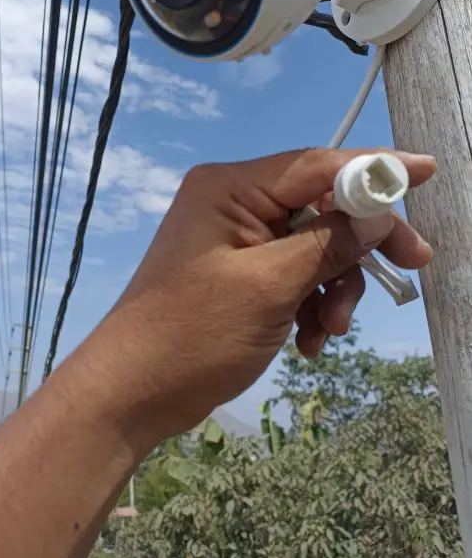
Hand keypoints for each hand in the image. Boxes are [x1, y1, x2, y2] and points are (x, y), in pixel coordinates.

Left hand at [109, 148, 434, 437]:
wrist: (130, 393)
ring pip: (313, 245)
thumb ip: (329, 244)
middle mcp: (233, 202)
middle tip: (410, 266)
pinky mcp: (238, 271)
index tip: (427, 171)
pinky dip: (308, 302)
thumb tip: (378, 213)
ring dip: (333, 286)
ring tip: (328, 330)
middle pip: (320, 206)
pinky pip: (291, 272)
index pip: (318, 164)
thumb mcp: (270, 287)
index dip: (375, 168)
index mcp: (231, 188)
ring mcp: (235, 238)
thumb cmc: (193, 335)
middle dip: (359, 243)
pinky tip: (307, 341)